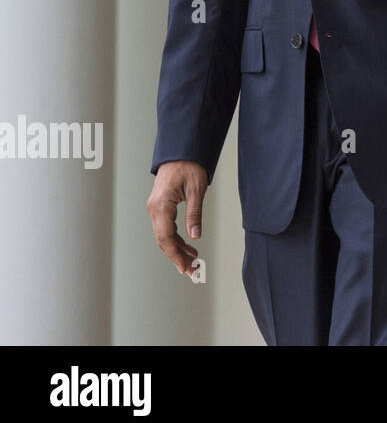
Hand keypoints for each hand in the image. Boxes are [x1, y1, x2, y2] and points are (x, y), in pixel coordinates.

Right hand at [146, 160, 208, 276]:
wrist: (181, 152)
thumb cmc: (189, 167)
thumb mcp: (196, 190)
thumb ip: (194, 214)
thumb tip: (195, 236)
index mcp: (161, 206)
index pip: (166, 238)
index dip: (175, 255)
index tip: (185, 268)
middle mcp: (154, 210)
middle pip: (163, 241)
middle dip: (177, 257)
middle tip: (192, 270)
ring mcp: (155, 209)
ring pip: (164, 236)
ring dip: (177, 249)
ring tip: (194, 260)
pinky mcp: (160, 207)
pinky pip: (166, 228)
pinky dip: (176, 239)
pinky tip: (188, 246)